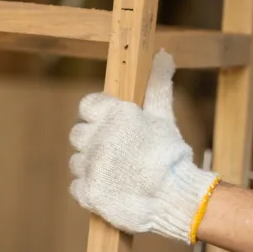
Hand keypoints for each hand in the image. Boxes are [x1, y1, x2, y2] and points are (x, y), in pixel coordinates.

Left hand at [68, 51, 218, 243]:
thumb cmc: (170, 154)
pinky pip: (77, 186)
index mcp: (112, 115)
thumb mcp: (163, 115)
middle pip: (78, 134)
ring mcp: (90, 166)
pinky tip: (111, 188)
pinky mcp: (87, 192)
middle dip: (94, 141)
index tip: (112, 126)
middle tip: (117, 152)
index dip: (98, 115)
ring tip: (118, 173)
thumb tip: (163, 54)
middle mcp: (96, 137)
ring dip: (92, 165)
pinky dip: (91, 187)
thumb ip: (158, 84)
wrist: (175, 197)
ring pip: (77, 160)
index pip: (87, 106)